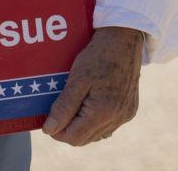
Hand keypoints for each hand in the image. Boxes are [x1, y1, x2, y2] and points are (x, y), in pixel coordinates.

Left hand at [42, 26, 142, 145]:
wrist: (124, 38)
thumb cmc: (98, 55)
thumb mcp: (76, 79)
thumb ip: (64, 107)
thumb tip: (49, 130)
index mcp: (103, 112)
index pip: (74, 137)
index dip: (57, 132)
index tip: (47, 122)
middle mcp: (117, 118)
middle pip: (85, 139)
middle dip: (68, 131)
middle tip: (56, 114)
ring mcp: (125, 115)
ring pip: (97, 134)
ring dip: (82, 127)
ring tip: (71, 109)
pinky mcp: (130, 109)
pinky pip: (109, 125)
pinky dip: (96, 121)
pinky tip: (88, 107)